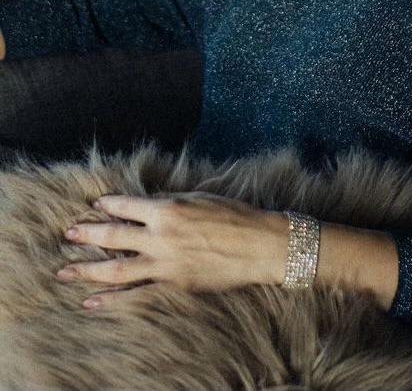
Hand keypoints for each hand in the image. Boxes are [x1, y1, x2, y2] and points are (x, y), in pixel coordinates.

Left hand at [56, 191, 288, 309]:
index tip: (94, 205)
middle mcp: (161, 236)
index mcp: (168, 209)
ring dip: (88, 270)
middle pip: (113, 236)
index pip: (126, 206)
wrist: (259, 245)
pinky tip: (92, 302)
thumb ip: (169, 203)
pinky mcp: (174, 285)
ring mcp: (166, 264)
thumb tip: (145, 206)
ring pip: (117, 268)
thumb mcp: (198, 198)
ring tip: (65, 272)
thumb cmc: (233, 215)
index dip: (107, 205)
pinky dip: (111, 301)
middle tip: (68, 234)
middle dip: (87, 234)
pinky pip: (136, 295)